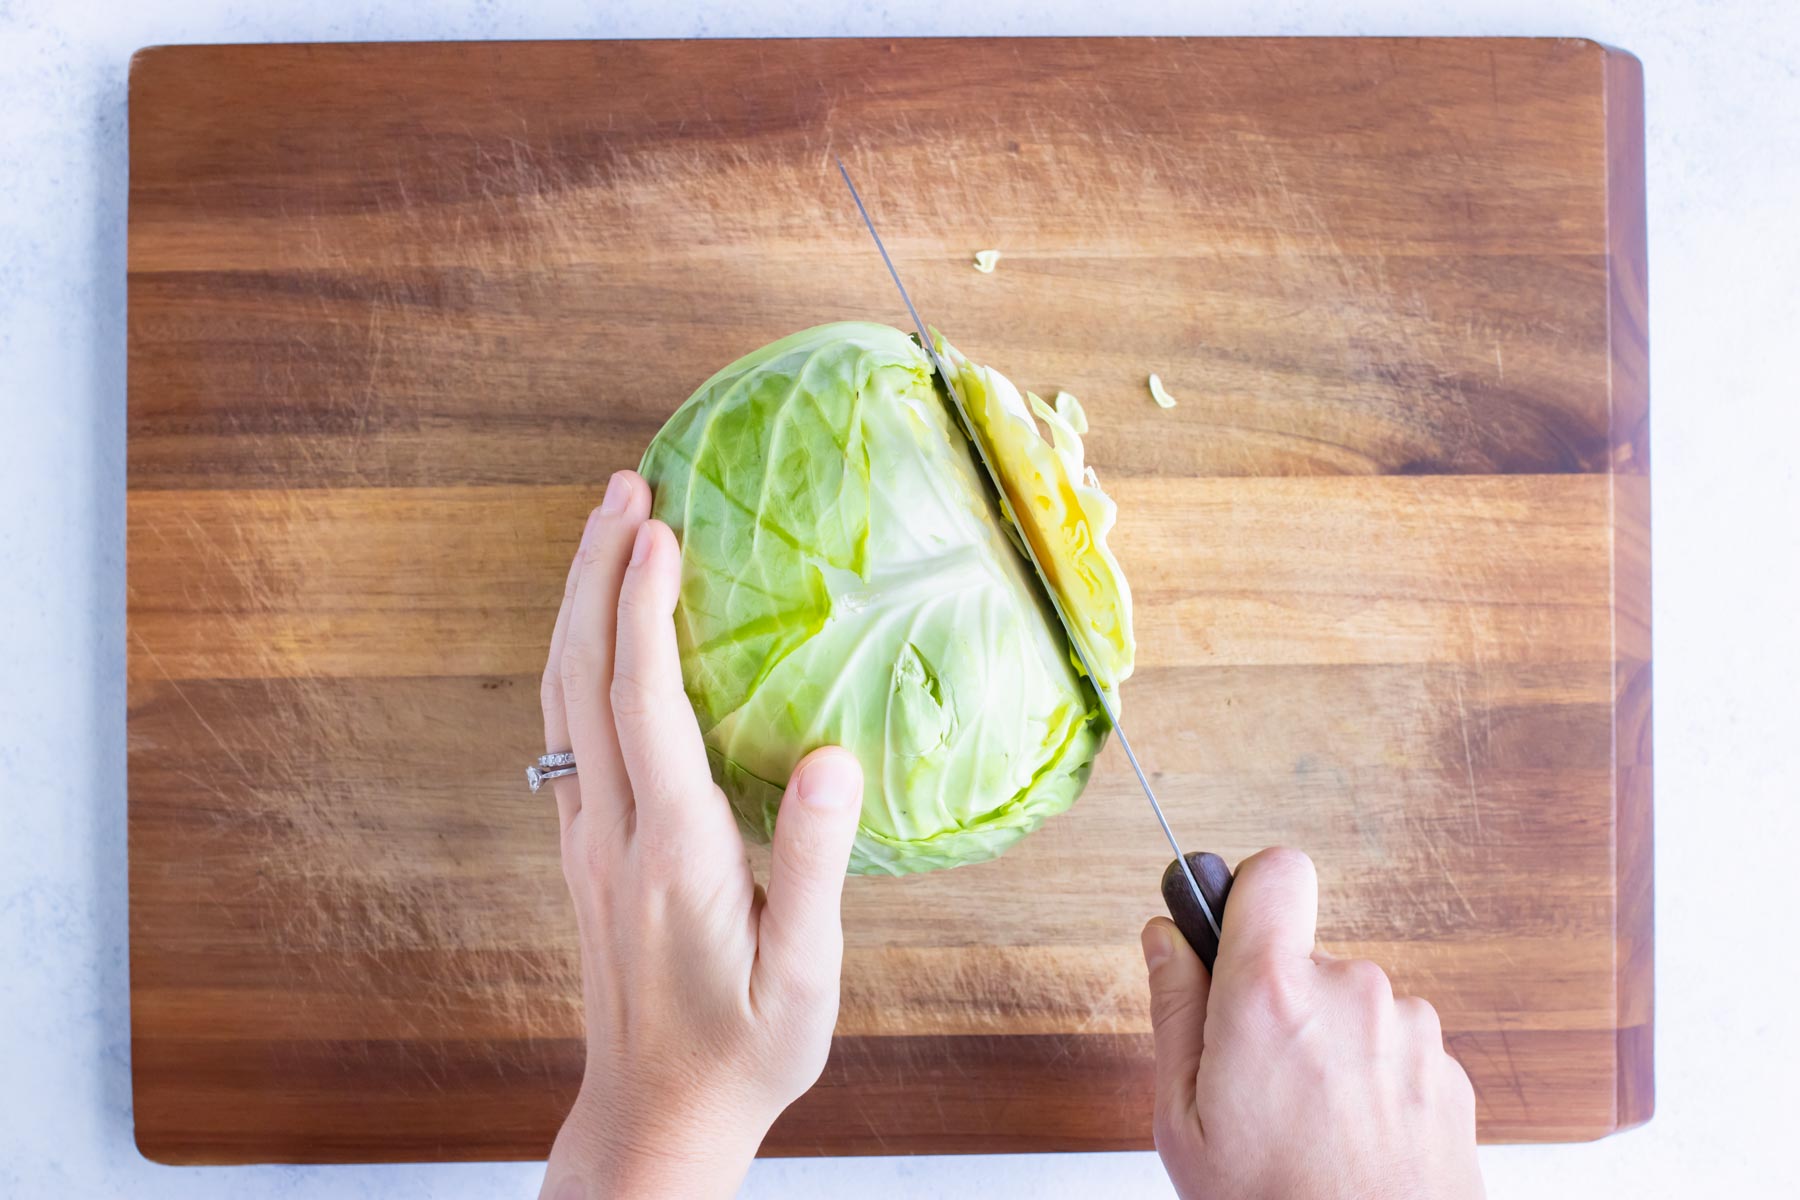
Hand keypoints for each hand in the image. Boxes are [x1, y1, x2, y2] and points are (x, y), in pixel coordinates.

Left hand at [538, 470, 864, 1199]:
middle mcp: (613, 833)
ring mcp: (587, 839)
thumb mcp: (803, 977)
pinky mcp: (585, 850)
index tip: (660, 529)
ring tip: (606, 529)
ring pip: (562, 699)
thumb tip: (834, 759)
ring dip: (577, 606)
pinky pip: (568, 731)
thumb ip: (816, 865)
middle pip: (582, 677)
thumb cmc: (740, 1052)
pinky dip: (579, 658)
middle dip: (596, 573)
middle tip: (624, 487)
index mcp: (674, 852)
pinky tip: (601, 631)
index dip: (647, 610)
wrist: (654, 1116)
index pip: (646, 705)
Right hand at [1142, 848, 1483, 1199]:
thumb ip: (1174, 1010)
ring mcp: (1410, 1030)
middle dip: (1277, 999)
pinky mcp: (1449, 1069)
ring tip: (1306, 1124)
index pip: (1275, 871)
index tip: (1230, 933)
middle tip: (1254, 1080)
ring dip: (1328, 1044)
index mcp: (1272, 994)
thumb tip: (1165, 938)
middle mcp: (1352, 994)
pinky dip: (1371, 1080)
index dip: (1248, 892)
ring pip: (1350, 1004)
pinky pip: (1393, 1046)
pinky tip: (1349, 1139)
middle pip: (1305, 954)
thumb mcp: (1183, 1120)